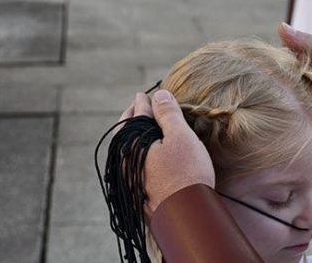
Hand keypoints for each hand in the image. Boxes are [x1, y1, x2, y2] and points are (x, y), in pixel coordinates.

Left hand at [124, 90, 214, 212]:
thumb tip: (158, 94)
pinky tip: (142, 153)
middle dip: (131, 116)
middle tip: (137, 106)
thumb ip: (168, 114)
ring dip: (131, 134)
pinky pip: (129, 164)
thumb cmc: (186, 175)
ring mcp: (127, 176)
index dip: (144, 102)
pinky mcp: (135, 190)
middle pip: (125, 130)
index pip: (137, 114)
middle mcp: (124, 158)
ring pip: (125, 148)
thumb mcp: (181, 137)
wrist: (186, 217)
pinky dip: (134, 152)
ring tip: (138, 126)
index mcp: (132, 142)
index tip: (144, 95)